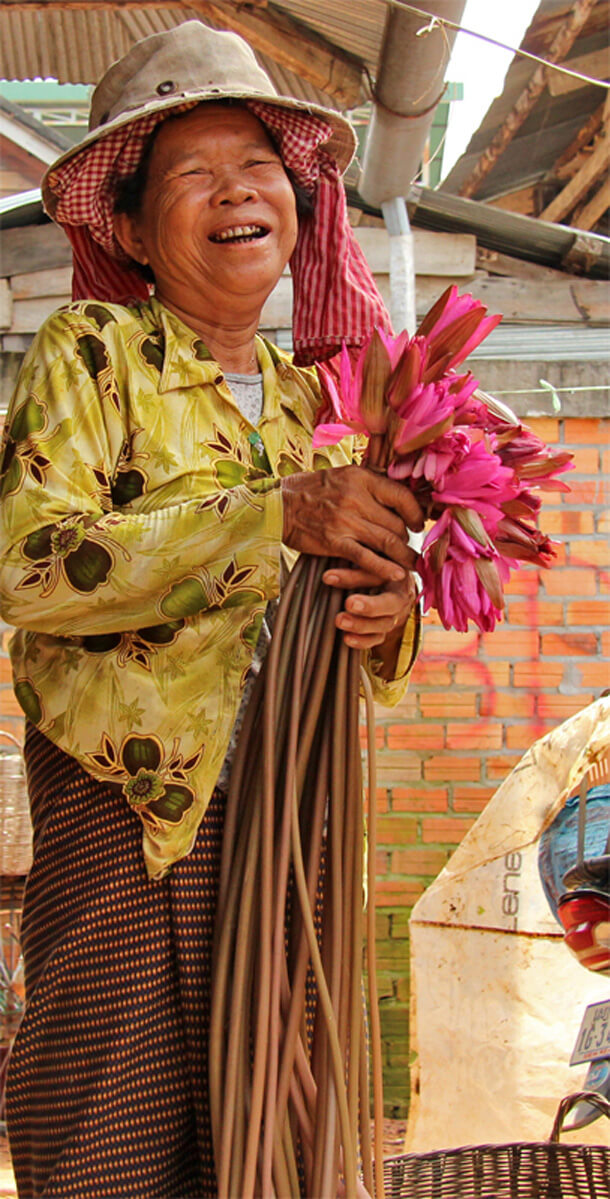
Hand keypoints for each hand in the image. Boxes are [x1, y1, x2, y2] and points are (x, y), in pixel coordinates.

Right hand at [281, 465, 422, 584]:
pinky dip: (384, 568)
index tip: (418, 523)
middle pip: (396, 523)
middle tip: (409, 547)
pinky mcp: (335, 542)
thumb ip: (369, 481)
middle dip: (407, 538)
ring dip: (403, 556)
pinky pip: (366, 558)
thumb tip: (397, 488)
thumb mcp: (342, 474)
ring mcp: (346, 521)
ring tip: (411, 564)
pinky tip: (396, 575)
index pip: (402, 496)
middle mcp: (356, 497)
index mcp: (361, 478)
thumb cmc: (310, 490)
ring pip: (387, 541)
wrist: (278, 506)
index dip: (415, 513)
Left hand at [322, 566, 418, 656]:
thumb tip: (327, 563)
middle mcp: (399, 596)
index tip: (327, 577)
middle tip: (348, 603)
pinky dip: (363, 641)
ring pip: (383, 624)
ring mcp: (395, 616)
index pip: (377, 574)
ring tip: (340, 621)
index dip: (352, 576)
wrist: (392, 584)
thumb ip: (355, 559)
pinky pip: (377, 639)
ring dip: (361, 624)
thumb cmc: (375, 566)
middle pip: (389, 603)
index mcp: (397, 574)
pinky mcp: (385, 630)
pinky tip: (347, 639)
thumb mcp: (370, 558)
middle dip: (369, 605)